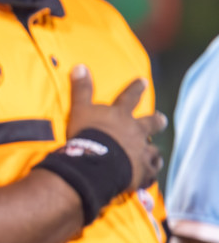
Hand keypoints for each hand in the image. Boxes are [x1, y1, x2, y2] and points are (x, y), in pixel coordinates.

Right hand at [66, 65, 165, 188]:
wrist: (97, 162)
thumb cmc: (88, 134)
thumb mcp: (80, 109)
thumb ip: (81, 89)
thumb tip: (80, 66)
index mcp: (121, 116)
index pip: (130, 97)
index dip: (136, 88)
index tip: (143, 81)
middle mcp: (136, 131)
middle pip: (151, 123)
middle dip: (157, 120)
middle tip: (162, 119)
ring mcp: (142, 152)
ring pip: (153, 150)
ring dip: (153, 151)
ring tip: (155, 154)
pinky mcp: (143, 171)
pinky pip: (150, 172)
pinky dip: (150, 173)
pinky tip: (150, 176)